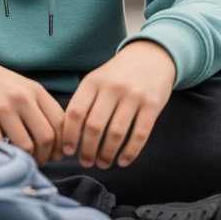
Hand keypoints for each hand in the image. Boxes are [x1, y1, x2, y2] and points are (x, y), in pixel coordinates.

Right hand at [0, 52, 64, 164]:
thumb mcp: (20, 86)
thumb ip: (37, 107)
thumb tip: (54, 139)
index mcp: (34, 90)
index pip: (60, 120)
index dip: (63, 142)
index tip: (58, 153)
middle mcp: (22, 98)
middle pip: (47, 136)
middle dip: (47, 155)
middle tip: (40, 161)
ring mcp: (2, 109)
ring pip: (27, 146)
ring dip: (28, 159)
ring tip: (23, 160)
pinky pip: (2, 147)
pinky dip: (7, 156)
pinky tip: (5, 155)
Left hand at [62, 40, 175, 169]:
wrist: (152, 56)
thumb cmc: (118, 74)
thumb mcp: (98, 80)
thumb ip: (85, 102)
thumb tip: (73, 136)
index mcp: (93, 81)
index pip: (75, 113)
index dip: (69, 135)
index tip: (68, 151)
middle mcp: (112, 87)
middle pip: (94, 126)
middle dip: (87, 150)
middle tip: (86, 162)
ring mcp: (134, 96)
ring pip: (116, 133)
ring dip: (107, 154)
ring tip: (103, 164)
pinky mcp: (152, 105)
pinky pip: (140, 134)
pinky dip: (130, 152)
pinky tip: (123, 161)